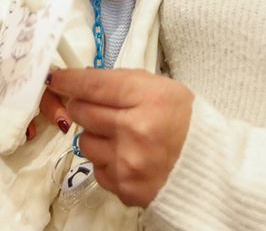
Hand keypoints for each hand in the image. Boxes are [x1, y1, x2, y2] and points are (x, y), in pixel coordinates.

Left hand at [44, 68, 193, 207]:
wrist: (210, 167)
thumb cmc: (185, 121)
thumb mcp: (162, 88)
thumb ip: (122, 83)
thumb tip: (82, 82)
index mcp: (149, 98)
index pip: (94, 85)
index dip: (69, 80)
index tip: (56, 78)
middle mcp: (135, 130)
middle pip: (82, 112)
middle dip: (83, 107)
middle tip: (97, 108)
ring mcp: (128, 162)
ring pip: (84, 142)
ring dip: (96, 137)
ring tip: (120, 137)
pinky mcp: (125, 187)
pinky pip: (97, 169)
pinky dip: (107, 161)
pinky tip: (127, 157)